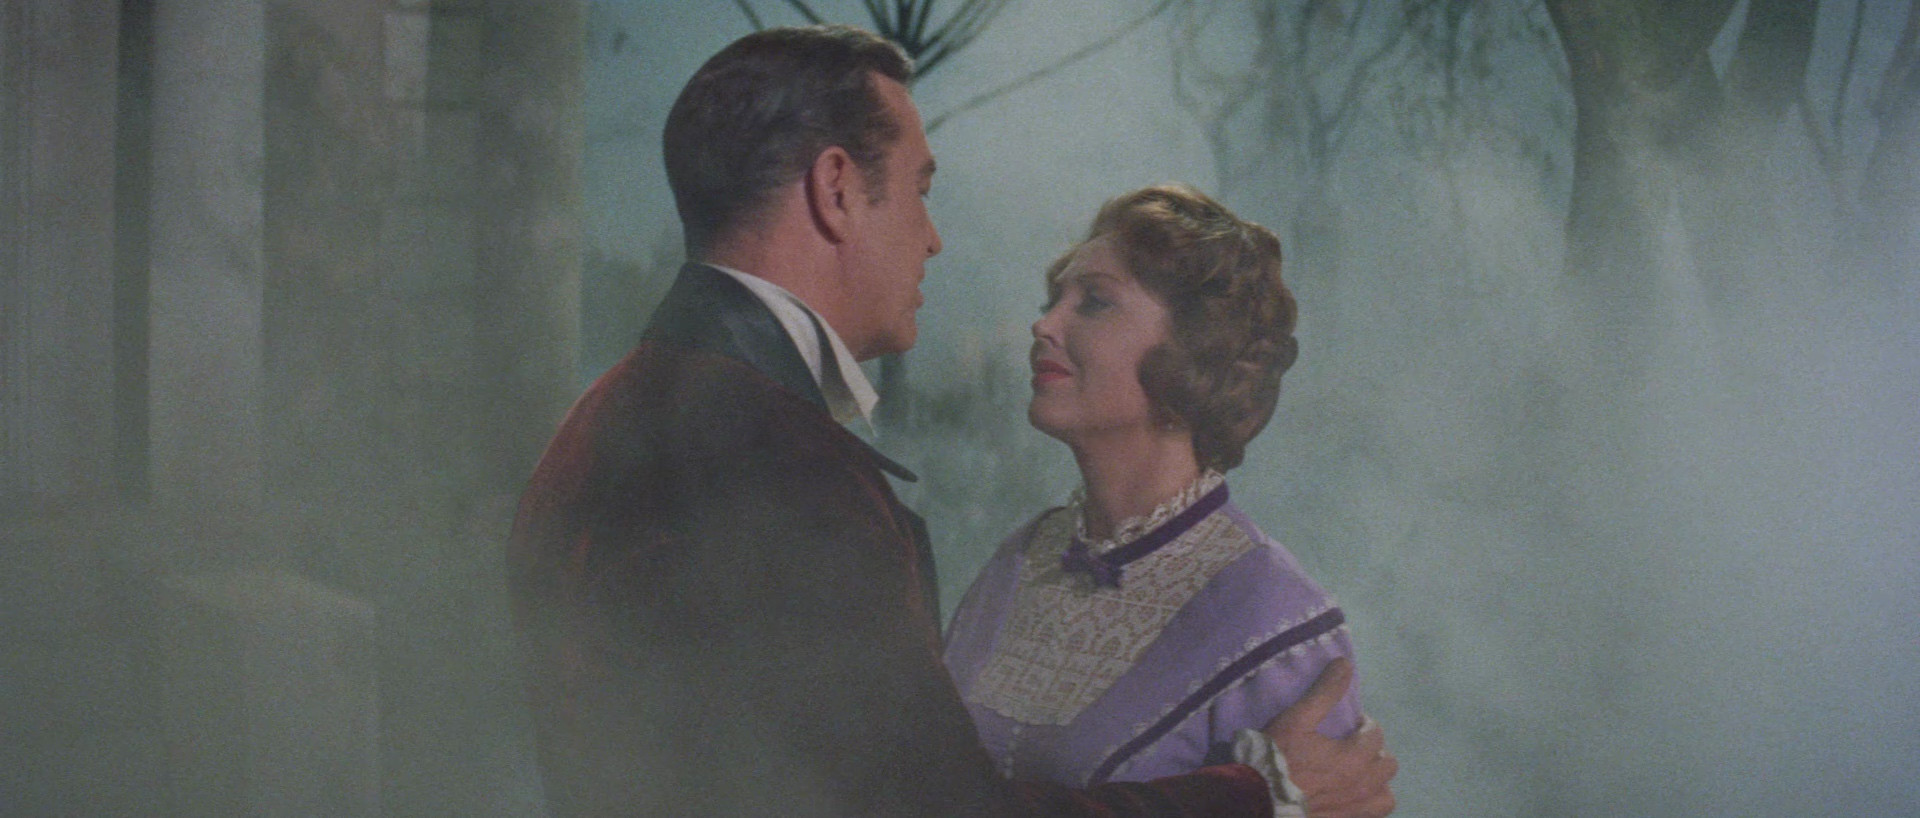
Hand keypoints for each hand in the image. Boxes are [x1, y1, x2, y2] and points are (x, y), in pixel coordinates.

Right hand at [1261, 658, 1397, 817]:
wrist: (1258, 799)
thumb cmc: (1276, 757)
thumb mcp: (1297, 719)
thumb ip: (1325, 692)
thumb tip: (1345, 663)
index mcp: (1354, 757)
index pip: (1375, 734)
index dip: (1364, 725)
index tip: (1349, 725)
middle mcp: (1363, 785)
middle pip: (1388, 764)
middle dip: (1374, 751)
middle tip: (1352, 748)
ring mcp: (1356, 809)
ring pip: (1386, 795)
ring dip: (1376, 782)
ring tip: (1357, 775)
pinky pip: (1372, 816)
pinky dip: (1367, 804)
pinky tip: (1350, 797)